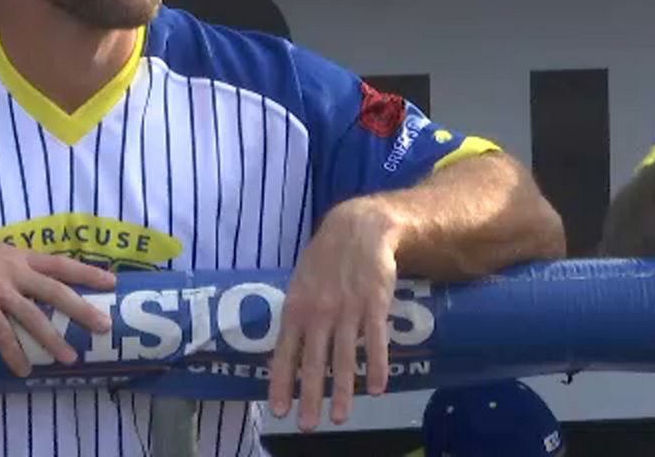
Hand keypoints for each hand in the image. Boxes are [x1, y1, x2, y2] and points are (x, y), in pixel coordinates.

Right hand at [0, 219, 116, 376]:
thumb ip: (4, 263)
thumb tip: (15, 276)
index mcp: (18, 256)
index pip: (60, 264)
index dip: (87, 272)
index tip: (111, 280)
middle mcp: (14, 271)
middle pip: (57, 291)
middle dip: (82, 309)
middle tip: (105, 325)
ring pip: (33, 317)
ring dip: (53, 339)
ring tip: (70, 359)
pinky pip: (1, 333)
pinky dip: (14, 353)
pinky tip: (23, 370)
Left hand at [267, 195, 403, 430]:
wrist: (358, 229)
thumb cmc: (324, 260)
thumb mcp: (300, 283)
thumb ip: (295, 315)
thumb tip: (287, 350)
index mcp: (296, 307)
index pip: (284, 351)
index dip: (281, 381)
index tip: (278, 409)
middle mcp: (318, 312)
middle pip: (313, 362)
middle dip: (309, 396)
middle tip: (307, 426)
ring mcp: (347, 309)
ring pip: (343, 358)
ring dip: (341, 391)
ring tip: (339, 417)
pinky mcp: (374, 304)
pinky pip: (375, 341)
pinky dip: (376, 366)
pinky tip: (376, 388)